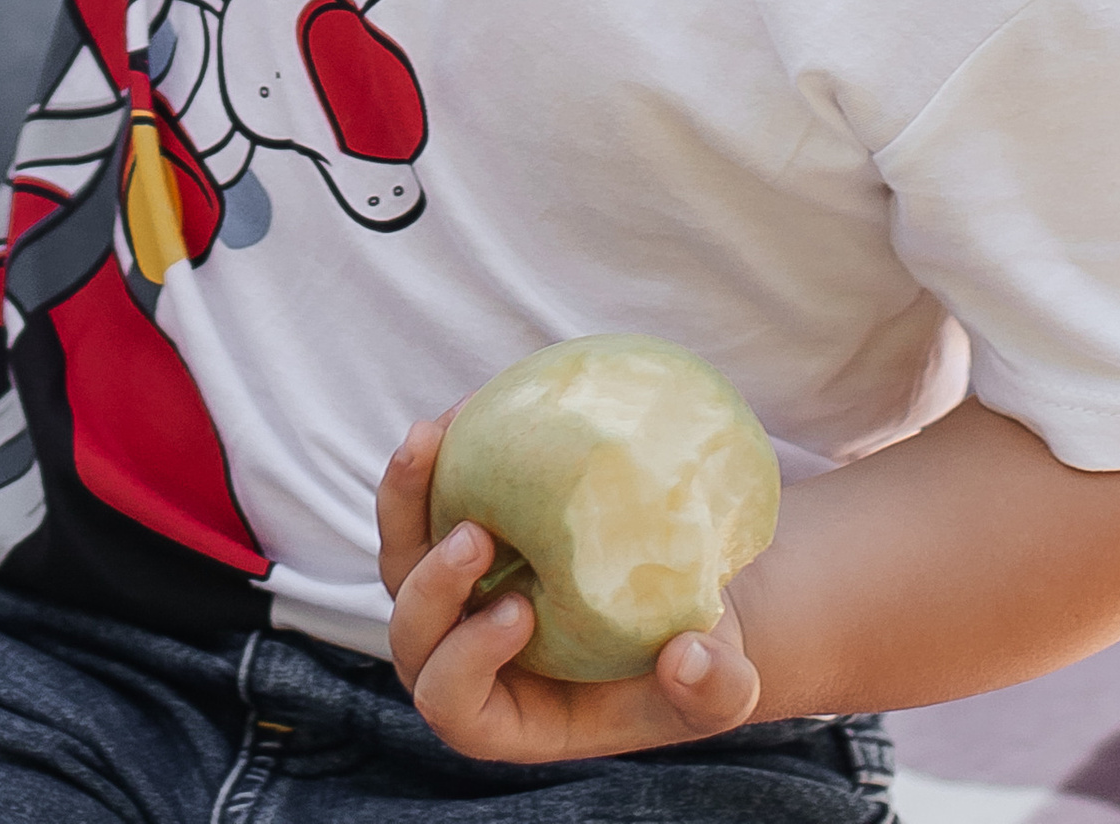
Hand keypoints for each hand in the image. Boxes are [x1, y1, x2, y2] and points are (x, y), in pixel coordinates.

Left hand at [378, 416, 761, 762]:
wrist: (670, 602)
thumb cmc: (688, 660)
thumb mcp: (719, 686)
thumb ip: (712, 687)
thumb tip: (687, 659)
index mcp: (504, 714)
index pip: (452, 701)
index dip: (467, 662)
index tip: (520, 611)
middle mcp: (462, 658)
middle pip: (410, 633)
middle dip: (431, 586)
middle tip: (478, 534)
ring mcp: (454, 597)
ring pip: (400, 555)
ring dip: (403, 500)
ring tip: (431, 438)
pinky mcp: (457, 536)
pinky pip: (425, 498)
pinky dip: (436, 457)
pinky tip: (468, 405)